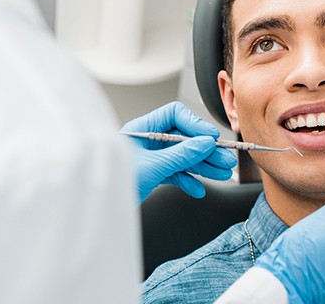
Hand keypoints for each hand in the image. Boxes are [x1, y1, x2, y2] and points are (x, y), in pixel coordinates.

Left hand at [121, 102, 236, 202]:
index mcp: (142, 128)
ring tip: (220, 173)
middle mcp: (147, 140)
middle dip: (205, 150)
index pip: (175, 115)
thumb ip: (181, 154)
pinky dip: (188, 180)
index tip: (211, 138)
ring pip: (182, 157)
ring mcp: (150, 158)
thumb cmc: (113, 184)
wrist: (100, 210)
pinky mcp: (152, 174)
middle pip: (183, 138)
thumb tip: (204, 143)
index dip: (195, 125)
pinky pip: (175, 173)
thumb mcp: (152, 166)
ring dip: (202, 166)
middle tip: (224, 159)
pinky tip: (197, 189)